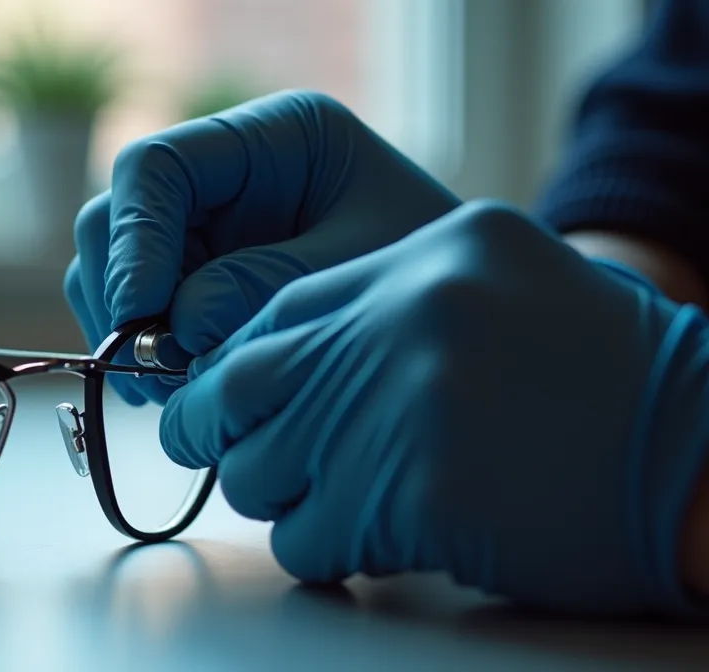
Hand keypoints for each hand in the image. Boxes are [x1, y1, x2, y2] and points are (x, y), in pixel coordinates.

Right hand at [64, 90, 460, 404]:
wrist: (468, 319)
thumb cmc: (433, 276)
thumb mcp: (358, 269)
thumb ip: (264, 287)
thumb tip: (177, 329)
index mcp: (271, 140)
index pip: (158, 167)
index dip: (134, 239)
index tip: (143, 314)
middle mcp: (222, 179)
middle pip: (114, 219)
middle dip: (123, 297)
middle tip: (158, 371)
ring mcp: (203, 234)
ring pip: (110, 272)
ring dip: (128, 336)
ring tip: (175, 392)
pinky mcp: (197, 286)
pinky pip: (135, 318)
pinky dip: (145, 359)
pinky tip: (183, 392)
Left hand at [160, 200, 708, 614]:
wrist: (707, 456)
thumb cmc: (609, 381)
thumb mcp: (504, 283)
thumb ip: (393, 304)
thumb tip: (283, 361)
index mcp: (426, 258)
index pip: (274, 312)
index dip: (237, 366)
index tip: (229, 402)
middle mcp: (404, 317)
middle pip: (239, 385)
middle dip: (214, 430)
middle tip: (225, 455)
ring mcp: (405, 404)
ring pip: (258, 468)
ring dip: (279, 497)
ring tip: (333, 503)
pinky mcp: (415, 495)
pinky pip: (307, 537)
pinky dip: (324, 552)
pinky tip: (371, 544)